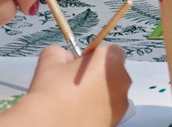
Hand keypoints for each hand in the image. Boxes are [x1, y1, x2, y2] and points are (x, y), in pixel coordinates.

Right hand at [11, 42, 130, 126]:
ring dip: (97, 94)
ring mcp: (121, 104)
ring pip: (110, 93)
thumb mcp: (50, 60)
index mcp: (111, 61)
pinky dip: (96, 110)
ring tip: (74, 102)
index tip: (77, 67)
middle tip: (73, 85)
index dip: (92, 58)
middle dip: (96, 76)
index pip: (108, 51)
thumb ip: (60, 52)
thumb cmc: (51, 91)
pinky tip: (78, 114)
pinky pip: (107, 110)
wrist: (49, 125)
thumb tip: (64, 56)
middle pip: (111, 72)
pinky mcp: (115, 121)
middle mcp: (122, 81)